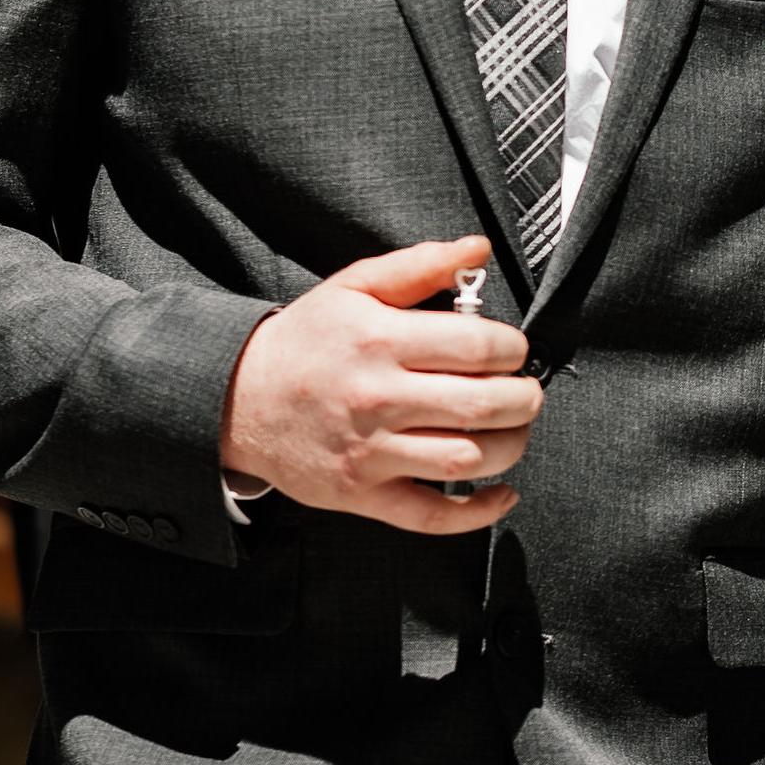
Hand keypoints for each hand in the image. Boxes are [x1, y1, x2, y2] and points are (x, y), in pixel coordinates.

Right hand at [220, 235, 542, 534]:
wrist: (237, 397)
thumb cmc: (305, 339)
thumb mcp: (354, 285)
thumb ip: (420, 265)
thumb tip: (477, 248)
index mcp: (381, 339)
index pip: (476, 346)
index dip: (512, 348)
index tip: (513, 349)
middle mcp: (379, 396)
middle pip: (481, 405)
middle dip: (523, 398)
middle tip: (527, 391)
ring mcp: (371, 450)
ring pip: (466, 460)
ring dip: (511, 447)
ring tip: (515, 430)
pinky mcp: (362, 493)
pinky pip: (431, 516)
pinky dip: (477, 513)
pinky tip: (501, 493)